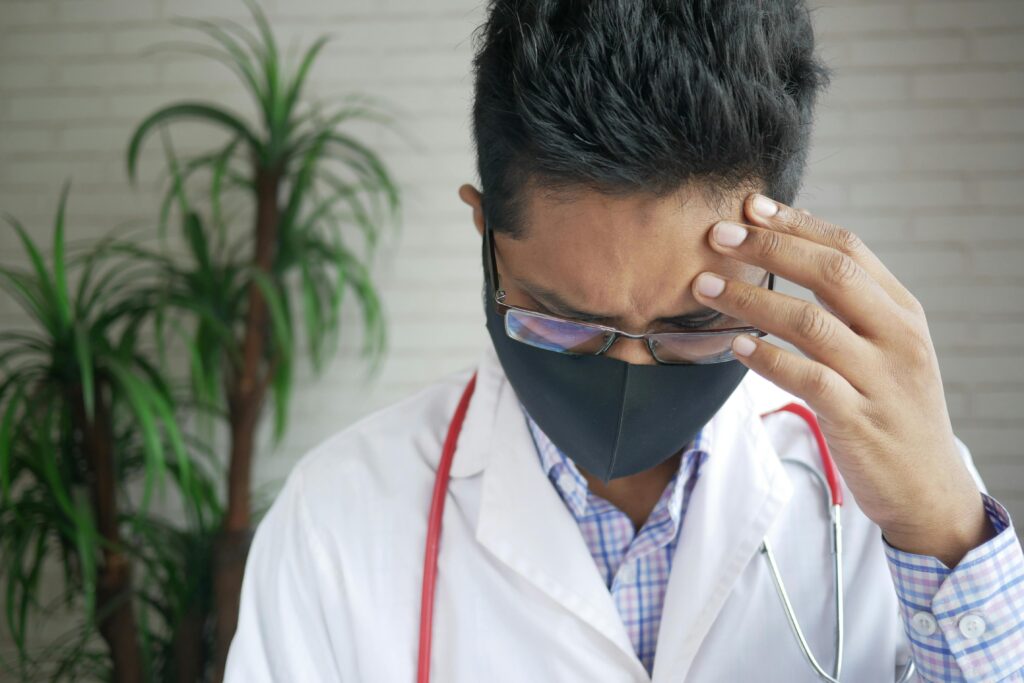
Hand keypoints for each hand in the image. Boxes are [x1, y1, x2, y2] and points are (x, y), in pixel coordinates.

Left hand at [692, 193, 994, 567]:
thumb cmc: (894, 410)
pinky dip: (769, 358)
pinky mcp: (858, 420)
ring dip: (751, 299)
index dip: (796, 223)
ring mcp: (880, 379)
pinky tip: (737, 346)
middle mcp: (897, 337)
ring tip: (705, 286)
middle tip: (716, 235)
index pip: (849, 248)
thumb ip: (851, 304)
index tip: (750, 206)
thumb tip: (799, 247)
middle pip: (830, 273)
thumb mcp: (888, 348)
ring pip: (811, 323)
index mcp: (902, 311)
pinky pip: (808, 379)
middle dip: (768, 247)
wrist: (929, 489)